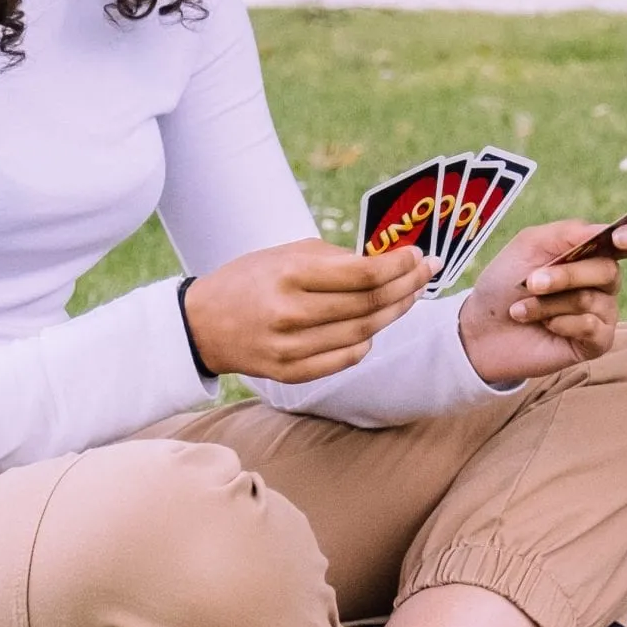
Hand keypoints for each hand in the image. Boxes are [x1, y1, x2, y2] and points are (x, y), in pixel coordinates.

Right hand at [184, 239, 432, 383]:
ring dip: (395, 313)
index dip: (398, 265)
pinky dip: (367, 341)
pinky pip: (346, 359)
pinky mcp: (289, 373)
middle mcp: (290, 313)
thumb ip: (335, 258)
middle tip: (427, 272)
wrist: (200, 325)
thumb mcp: (285, 254)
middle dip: (407, 286)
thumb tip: (386, 260)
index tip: (417, 254)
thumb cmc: (250, 280)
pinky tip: (376, 325)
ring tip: (409, 295)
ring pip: (364, 333)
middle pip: (369, 305)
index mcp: (289, 275)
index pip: (363, 274)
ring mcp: (290, 348)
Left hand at [458, 216, 626, 383]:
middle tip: (531, 282)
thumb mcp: (529, 245)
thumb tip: (604, 231)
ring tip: (522, 309)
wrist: (482, 328)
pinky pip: (592, 327)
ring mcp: (602, 313)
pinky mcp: (596, 342)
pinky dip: (561, 323)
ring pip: (591, 300)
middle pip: (608, 270)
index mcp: (592, 252)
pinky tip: (545, 326)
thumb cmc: (506, 282)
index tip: (620, 237)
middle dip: (566, 275)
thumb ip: (567, 232)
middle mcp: (603, 282)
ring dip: (549, 303)